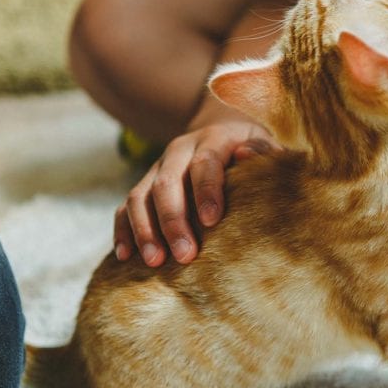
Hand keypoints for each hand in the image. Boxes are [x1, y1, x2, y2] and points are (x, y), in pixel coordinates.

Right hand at [114, 120, 278, 265]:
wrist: (220, 127)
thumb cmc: (250, 147)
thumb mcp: (263, 140)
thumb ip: (263, 149)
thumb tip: (247, 154)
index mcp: (212, 139)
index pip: (205, 162)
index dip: (206, 190)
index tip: (211, 221)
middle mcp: (180, 150)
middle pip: (167, 182)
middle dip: (173, 220)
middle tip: (185, 255)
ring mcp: (158, 167)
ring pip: (140, 195)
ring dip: (145, 230)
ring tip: (154, 261)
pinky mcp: (145, 184)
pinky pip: (126, 206)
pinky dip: (123, 230)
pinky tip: (125, 256)